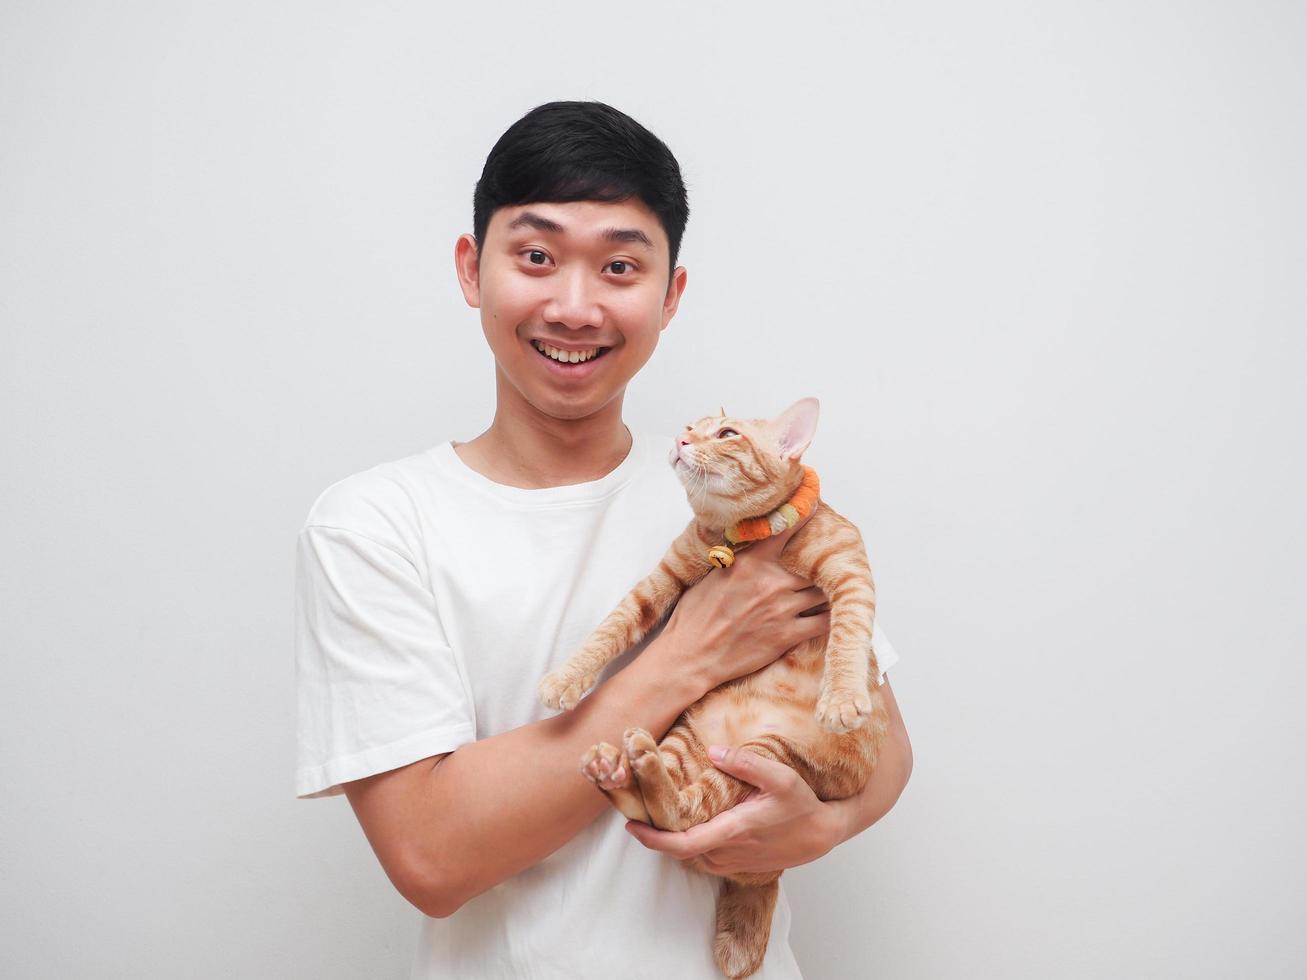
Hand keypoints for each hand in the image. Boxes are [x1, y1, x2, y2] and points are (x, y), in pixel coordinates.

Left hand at [623, 745, 844, 874]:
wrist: (822, 834)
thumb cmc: (802, 806)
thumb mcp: (780, 777)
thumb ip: (746, 763)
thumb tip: (713, 752)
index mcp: (733, 831)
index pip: (682, 844)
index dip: (653, 839)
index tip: (632, 825)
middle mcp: (728, 852)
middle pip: (679, 850)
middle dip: (655, 834)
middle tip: (635, 810)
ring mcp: (732, 862)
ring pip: (690, 854)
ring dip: (672, 839)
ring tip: (656, 814)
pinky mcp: (737, 865)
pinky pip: (704, 857)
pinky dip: (688, 844)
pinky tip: (686, 824)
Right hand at [662, 513, 829, 691]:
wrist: (691, 655)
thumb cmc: (695, 617)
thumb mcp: (713, 576)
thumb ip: (740, 561)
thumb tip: (753, 551)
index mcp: (751, 562)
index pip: (786, 531)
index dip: (804, 517)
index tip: (815, 507)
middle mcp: (771, 581)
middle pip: (813, 564)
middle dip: (822, 562)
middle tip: (833, 559)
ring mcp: (782, 608)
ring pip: (823, 592)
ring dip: (829, 589)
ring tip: (836, 587)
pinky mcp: (788, 635)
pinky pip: (824, 622)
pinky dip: (832, 616)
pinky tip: (836, 614)